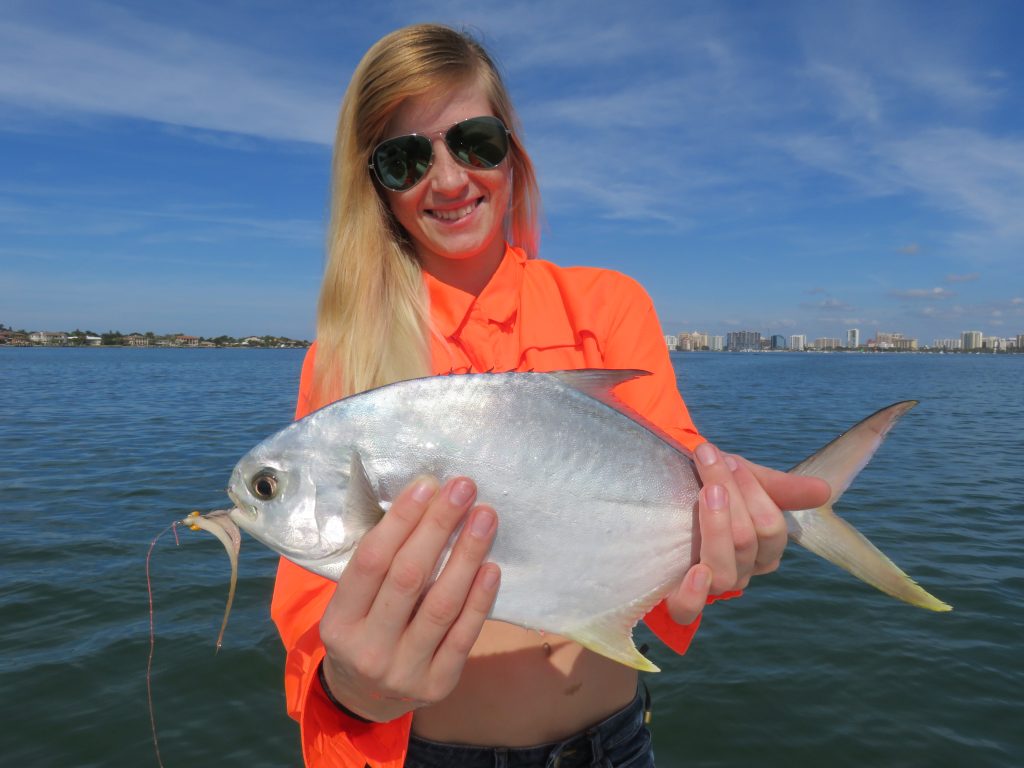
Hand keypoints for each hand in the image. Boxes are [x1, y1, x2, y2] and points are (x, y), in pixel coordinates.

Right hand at [318, 476, 499, 722]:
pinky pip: (464, 636)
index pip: (371, 561)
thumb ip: (378, 564)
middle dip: (438, 526)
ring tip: (485, 516)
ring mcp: (404, 670)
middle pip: (408, 577)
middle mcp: (368, 648)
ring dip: (467, 554)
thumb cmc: (364, 630)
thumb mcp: (352, 604)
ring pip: (441, 604)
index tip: (427, 484)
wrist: (366, 700)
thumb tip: (422, 500)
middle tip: (463, 488)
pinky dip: (480, 599)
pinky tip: (492, 566)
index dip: (401, 520)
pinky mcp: (438, 684)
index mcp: (339, 622)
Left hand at [666, 443, 830, 624]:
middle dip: (732, 494)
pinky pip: (689, 609)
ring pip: (724, 568)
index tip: (730, 461)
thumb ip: (781, 487)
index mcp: (762, 550)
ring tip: (707, 491)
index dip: (754, 492)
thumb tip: (823, 490)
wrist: (662, 485)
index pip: (771, 529)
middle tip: (710, 460)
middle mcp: (741, 571)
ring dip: (717, 525)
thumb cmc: (707, 485)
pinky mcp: (678, 596)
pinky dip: (695, 593)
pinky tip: (696, 570)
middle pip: (747, 541)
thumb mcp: (742, 479)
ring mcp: (711, 585)